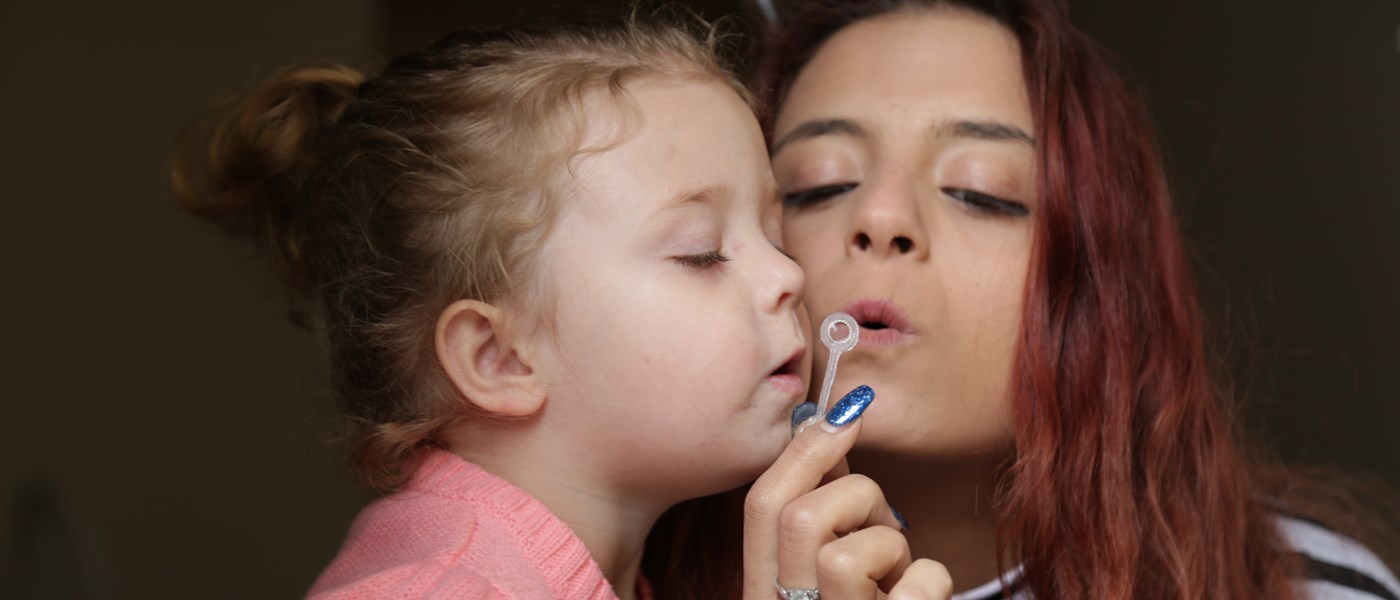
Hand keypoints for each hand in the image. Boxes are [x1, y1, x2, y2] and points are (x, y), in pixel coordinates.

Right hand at [743, 387, 952, 598]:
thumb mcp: (827, 566)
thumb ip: (820, 507)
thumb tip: (829, 426)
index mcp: (763, 592)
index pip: (758, 506)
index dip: (802, 448)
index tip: (846, 413)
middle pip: (798, 519)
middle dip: (855, 497)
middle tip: (881, 520)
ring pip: (848, 555)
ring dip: (889, 545)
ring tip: (895, 570)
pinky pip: (918, 583)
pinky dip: (930, 579)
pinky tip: (920, 597)